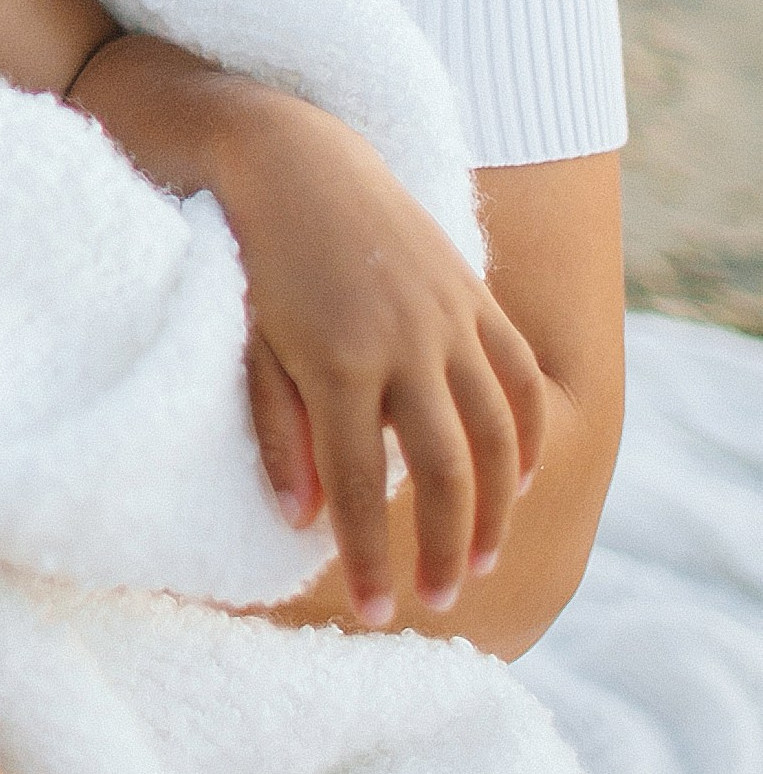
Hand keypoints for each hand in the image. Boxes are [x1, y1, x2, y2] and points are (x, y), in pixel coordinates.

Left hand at [219, 98, 548, 626]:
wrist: (294, 160)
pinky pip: (517, 375)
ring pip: (494, 432)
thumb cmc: (255, 261)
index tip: (373, 613)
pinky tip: (517, 480)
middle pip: (444, 470)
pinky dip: (524, 433)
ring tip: (482, 561)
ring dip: (495, 506)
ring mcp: (448, 317)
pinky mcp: (472, 294)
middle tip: (436, 604)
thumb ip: (279, 433)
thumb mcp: (250, 347)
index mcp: (338, 363)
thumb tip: (302, 521)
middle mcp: (405, 343)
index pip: (362, 486)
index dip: (369, 557)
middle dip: (445, 548)